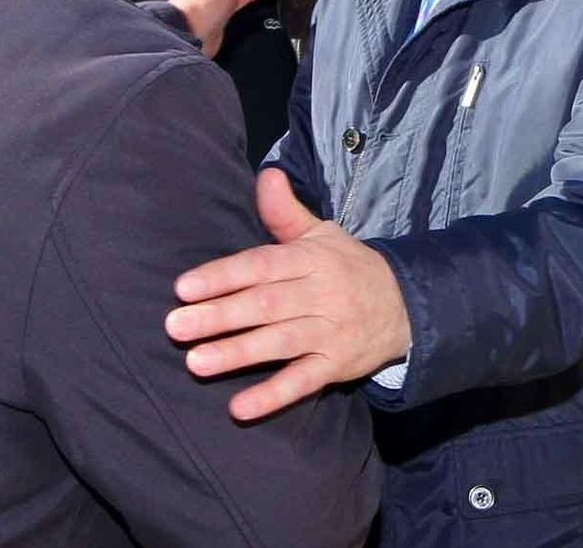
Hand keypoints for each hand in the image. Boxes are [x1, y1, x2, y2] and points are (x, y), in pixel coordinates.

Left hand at [165, 168, 411, 420]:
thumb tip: (267, 174)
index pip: (260, 265)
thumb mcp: (321, 234)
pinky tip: (239, 408)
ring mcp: (330, 332)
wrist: (407, 306)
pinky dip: (273, 396)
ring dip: (236, 354)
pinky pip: (304, 382)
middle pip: (264, 304)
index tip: (183, 288)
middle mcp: (320, 294)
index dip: (222, 276)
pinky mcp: (337, 365)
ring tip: (195, 363)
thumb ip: (285, 212)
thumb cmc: (348, 267)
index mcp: (310, 259)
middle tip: (175, 326)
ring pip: (279, 343)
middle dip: (218, 315)